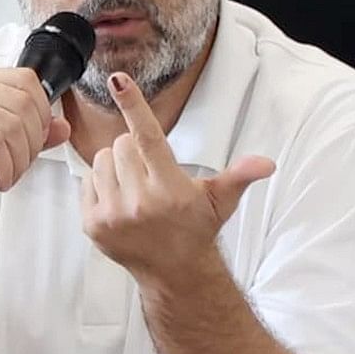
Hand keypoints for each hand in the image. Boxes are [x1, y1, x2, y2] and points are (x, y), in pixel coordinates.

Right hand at [0, 64, 71, 225]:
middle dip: (31, 143)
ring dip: (18, 160)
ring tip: (7, 174)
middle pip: (23, 104)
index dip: (41, 115)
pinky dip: (3, 166)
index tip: (32, 143)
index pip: (26, 81)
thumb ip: (30, 132)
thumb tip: (63, 127)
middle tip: (19, 165)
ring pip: (11, 125)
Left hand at [80, 72, 272, 278]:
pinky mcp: (93, 224)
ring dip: (115, 166)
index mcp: (169, 188)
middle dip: (133, 151)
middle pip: (120, 144)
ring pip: (101, 160)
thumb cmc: (197, 228)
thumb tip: (266, 164)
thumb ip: (239, 176)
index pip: (147, 137)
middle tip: (149, 172)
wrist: (175, 273)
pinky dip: (101, 185)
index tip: (119, 80)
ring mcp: (112, 214)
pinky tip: (120, 201)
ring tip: (135, 187)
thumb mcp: (221, 200)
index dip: (134, 105)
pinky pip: (87, 182)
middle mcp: (139, 202)